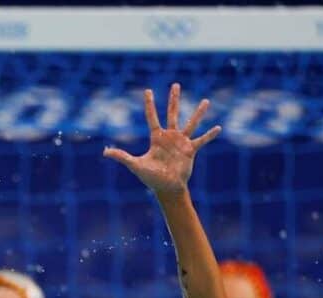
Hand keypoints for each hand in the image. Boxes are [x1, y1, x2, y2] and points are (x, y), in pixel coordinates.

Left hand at [103, 83, 220, 193]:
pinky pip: (201, 140)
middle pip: (172, 113)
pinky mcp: (190, 150)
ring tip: (206, 101)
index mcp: (156, 138)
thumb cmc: (151, 177)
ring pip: (190, 123)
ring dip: (198, 113)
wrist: (166, 188)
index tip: (148, 91)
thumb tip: (104, 152)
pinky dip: (209, 135)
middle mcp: (169, 137)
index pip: (152, 117)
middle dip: (173, 99)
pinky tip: (218, 128)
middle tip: (175, 85)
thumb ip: (121, 157)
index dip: (149, 104)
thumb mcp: (135, 165)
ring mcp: (181, 142)